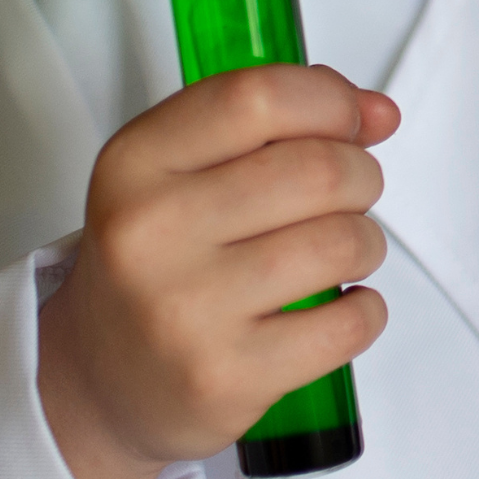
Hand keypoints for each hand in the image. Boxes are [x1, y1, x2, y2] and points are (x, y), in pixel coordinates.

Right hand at [37, 65, 398, 478]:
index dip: (328, 102)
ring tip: (341, 252)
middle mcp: (152, 231)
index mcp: (136, 163)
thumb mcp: (180, 172)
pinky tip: (340, 306)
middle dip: (360, 176)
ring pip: (340, 242)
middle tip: (351, 195)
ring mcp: (187, 309)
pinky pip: (347, 323)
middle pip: (317, 169)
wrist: (101, 381)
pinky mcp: (226, 376)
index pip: (259, 97)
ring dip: (365, 242)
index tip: (350, 120)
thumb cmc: (156, 264)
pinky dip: (366, 311)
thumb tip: (377, 112)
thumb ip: (275, 124)